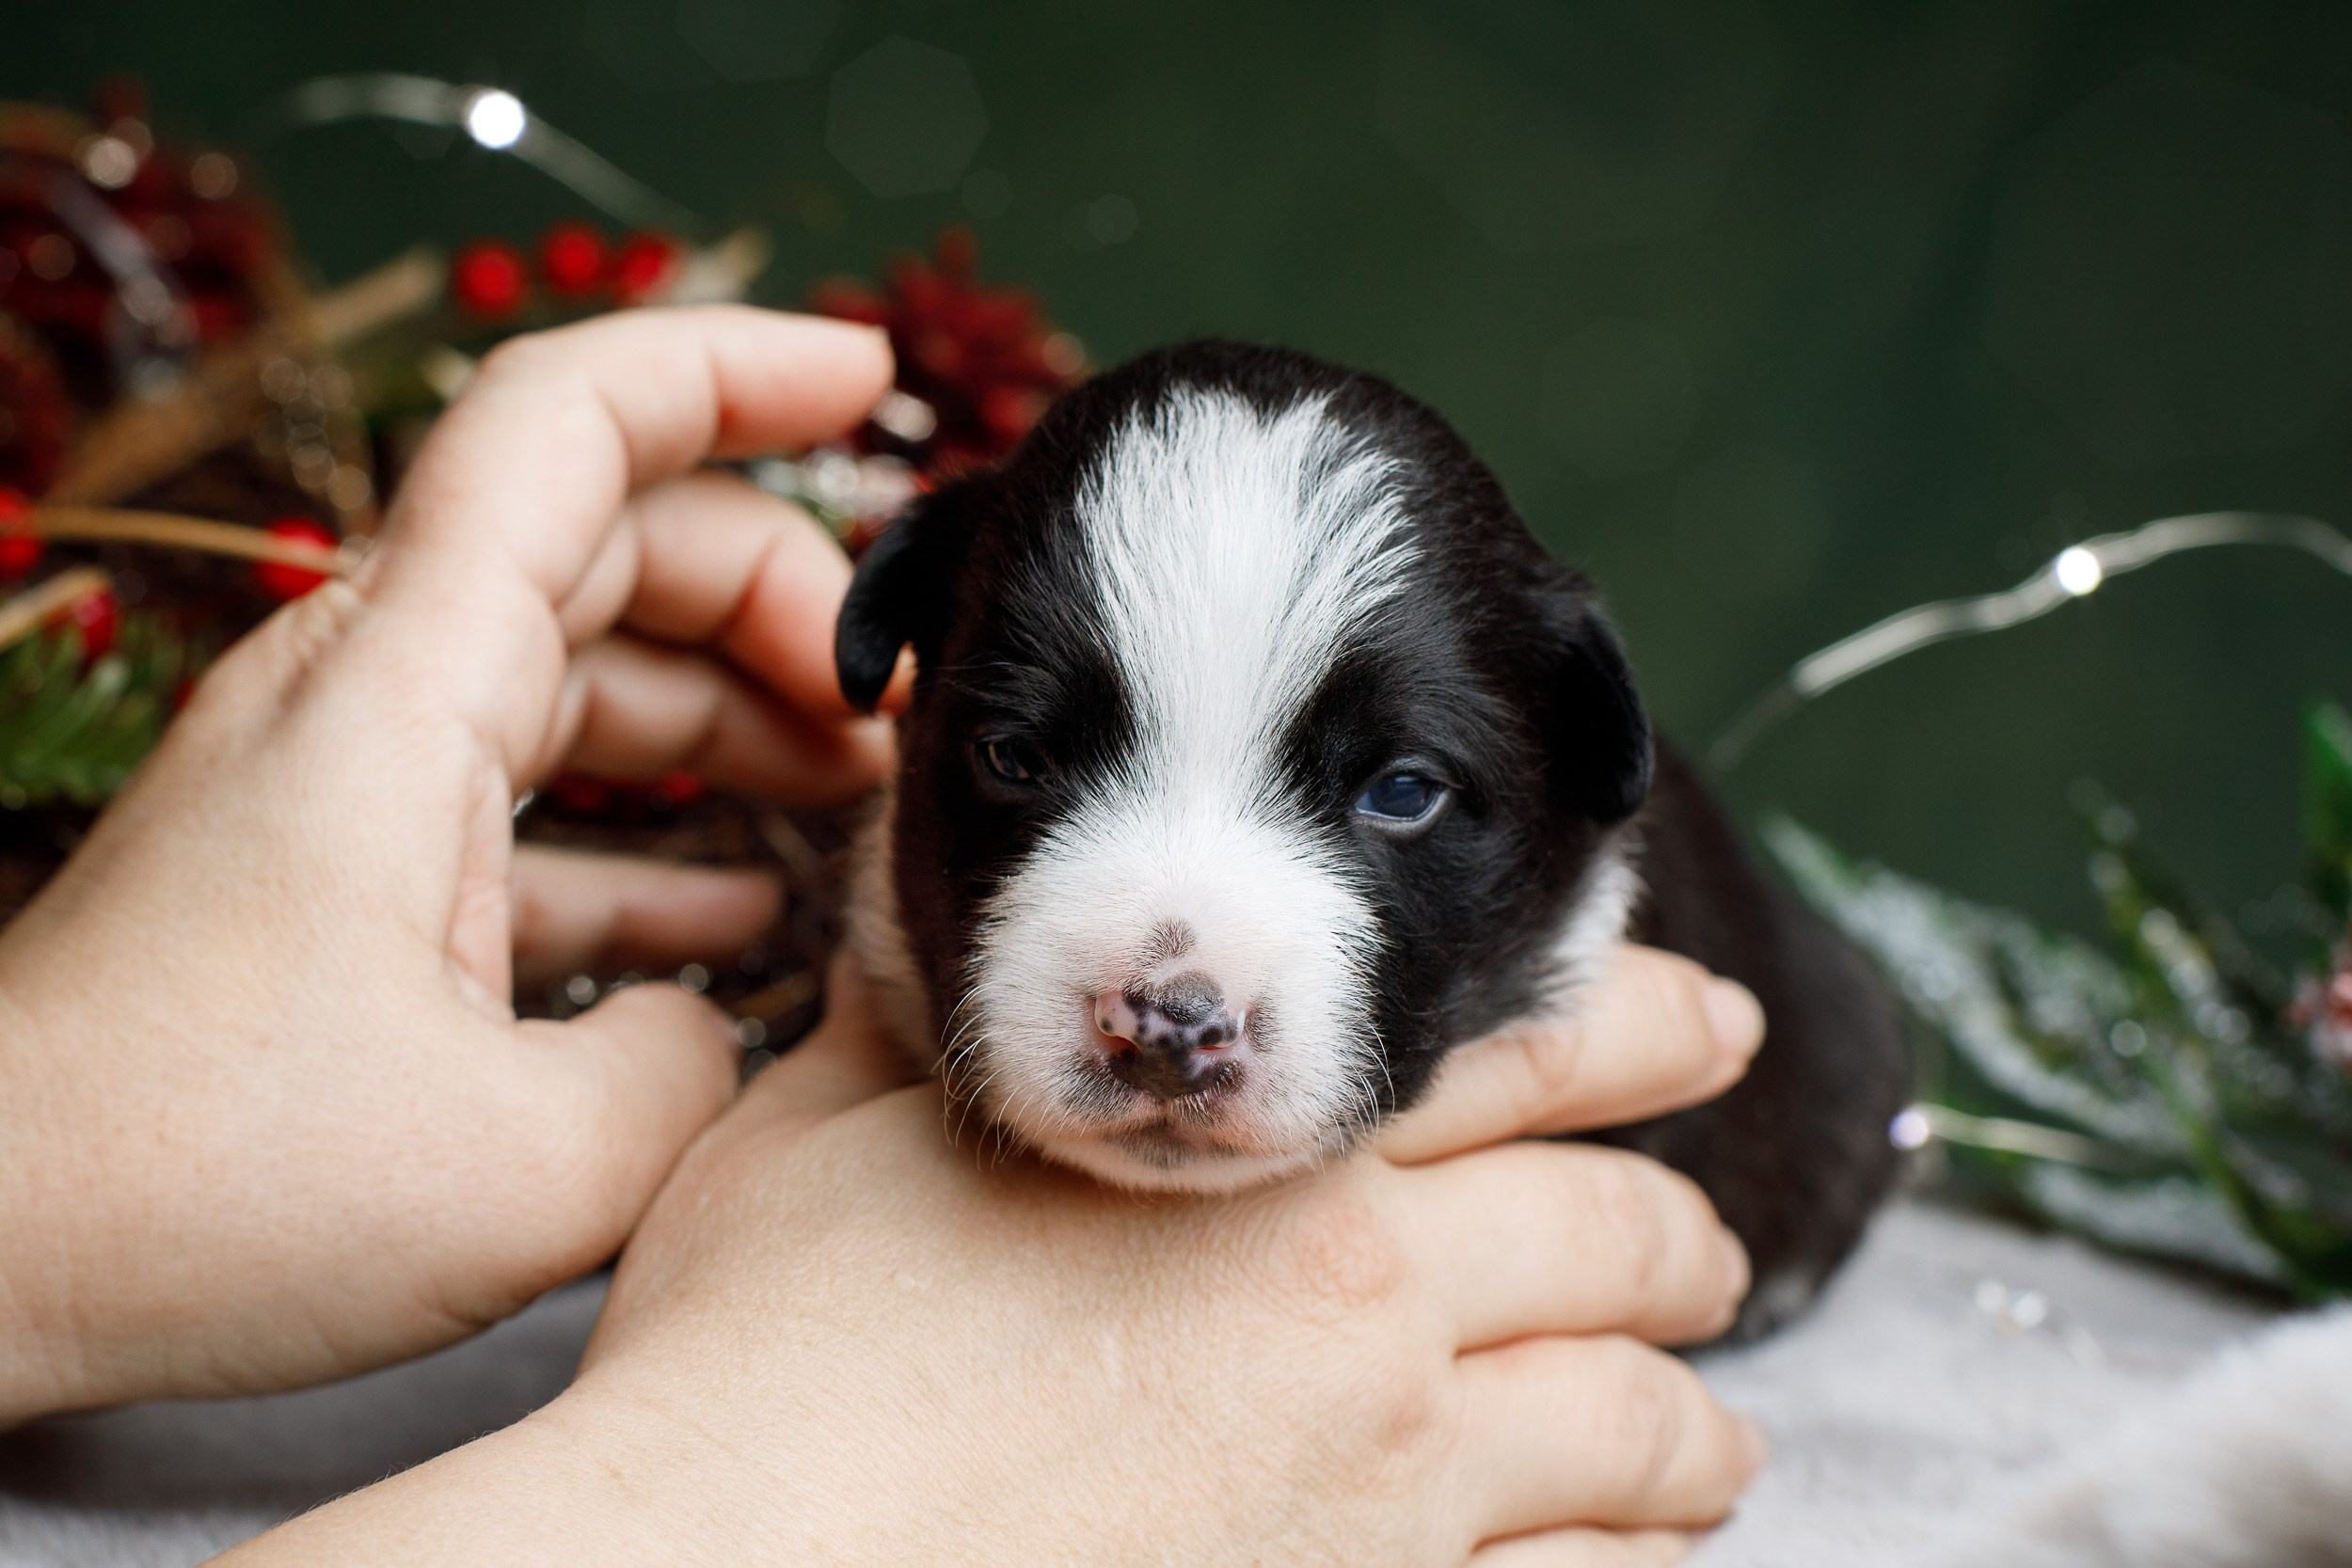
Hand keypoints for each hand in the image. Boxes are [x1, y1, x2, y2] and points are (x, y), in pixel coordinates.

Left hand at [0, 308, 894, 1420]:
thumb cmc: (188, 1188)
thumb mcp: (523, 1164)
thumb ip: (698, 1066)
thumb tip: (731, 1020)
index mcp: (404, 689)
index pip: (570, 424)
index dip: (732, 365)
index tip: (870, 375)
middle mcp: (373, 695)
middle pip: (610, 542)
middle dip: (779, 593)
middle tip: (896, 716)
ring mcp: (354, 784)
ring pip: (583, 671)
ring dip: (730, 718)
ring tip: (857, 808)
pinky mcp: (343, 880)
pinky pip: (532, 806)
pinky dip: (650, 840)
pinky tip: (741, 922)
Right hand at [227, 945, 1765, 1566]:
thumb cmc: (762, 1366)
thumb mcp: (822, 1131)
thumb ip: (923, 1020)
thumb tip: (935, 921)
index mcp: (1255, 1161)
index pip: (1512, 1054)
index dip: (1637, 1022)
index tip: (1705, 1018)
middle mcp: (1361, 1311)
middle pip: (1614, 1241)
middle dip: (1682, 1234)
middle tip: (1711, 1240)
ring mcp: (1386, 1491)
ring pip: (1631, 1436)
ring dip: (1689, 1427)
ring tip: (1713, 1435)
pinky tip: (1635, 1567)